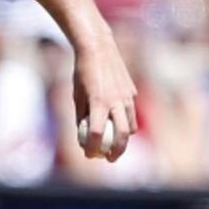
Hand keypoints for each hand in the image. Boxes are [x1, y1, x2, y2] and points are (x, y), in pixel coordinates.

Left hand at [72, 37, 137, 161]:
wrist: (98, 48)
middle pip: (122, 136)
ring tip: (114, 146)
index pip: (98, 134)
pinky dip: (126, 124)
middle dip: (117, 152)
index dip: (93, 148)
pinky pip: (131, 114)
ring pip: (131, 126)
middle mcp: (115, 101)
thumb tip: (84, 139)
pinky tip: (117, 127)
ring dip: (124, 140)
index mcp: (98, 102)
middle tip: (108, 159)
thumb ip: (81, 117)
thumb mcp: (76, 96)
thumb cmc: (82, 73)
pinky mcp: (132, 92)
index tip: (89, 155)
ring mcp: (126, 96)